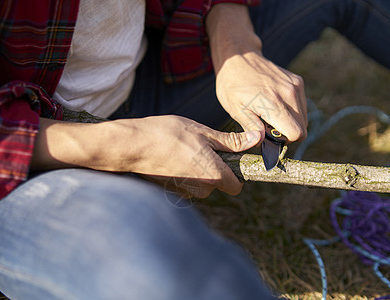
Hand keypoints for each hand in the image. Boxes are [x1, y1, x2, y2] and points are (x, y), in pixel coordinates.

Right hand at [110, 115, 260, 197]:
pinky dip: (185, 171)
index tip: (231, 157)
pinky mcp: (171, 190)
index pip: (237, 186)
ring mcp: (185, 192)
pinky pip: (187, 182)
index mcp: (214, 176)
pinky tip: (173, 156)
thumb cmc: (167, 135)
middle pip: (219, 183)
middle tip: (202, 145)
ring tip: (185, 148)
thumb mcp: (204, 133)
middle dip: (216, 166)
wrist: (131, 146)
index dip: (237, 171)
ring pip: (202, 182)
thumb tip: (258, 138)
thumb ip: (232, 141)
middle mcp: (202, 189)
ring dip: (199, 168)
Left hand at [215, 51, 307, 142]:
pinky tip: (275, 104)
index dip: (285, 141)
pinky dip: (292, 110)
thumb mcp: (235, 109)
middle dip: (288, 133)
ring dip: (291, 122)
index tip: (272, 136)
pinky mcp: (297, 81)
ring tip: (272, 115)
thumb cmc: (233, 84)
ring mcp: (295, 86)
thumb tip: (262, 141)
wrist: (238, 57)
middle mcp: (289, 94)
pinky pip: (301, 105)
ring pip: (303, 117)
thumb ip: (251, 127)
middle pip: (303, 128)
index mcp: (273, 103)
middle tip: (270, 127)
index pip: (296, 133)